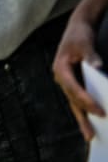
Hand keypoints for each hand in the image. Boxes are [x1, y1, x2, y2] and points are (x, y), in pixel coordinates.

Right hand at [53, 11, 105, 141]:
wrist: (77, 27)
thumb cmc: (80, 34)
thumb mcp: (85, 42)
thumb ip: (90, 55)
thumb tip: (97, 67)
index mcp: (61, 68)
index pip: (74, 89)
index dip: (87, 101)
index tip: (100, 112)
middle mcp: (61, 77)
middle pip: (73, 100)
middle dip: (83, 117)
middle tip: (91, 134)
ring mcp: (66, 80)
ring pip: (74, 102)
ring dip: (83, 118)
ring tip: (90, 134)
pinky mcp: (73, 81)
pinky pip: (78, 98)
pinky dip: (85, 109)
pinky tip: (91, 118)